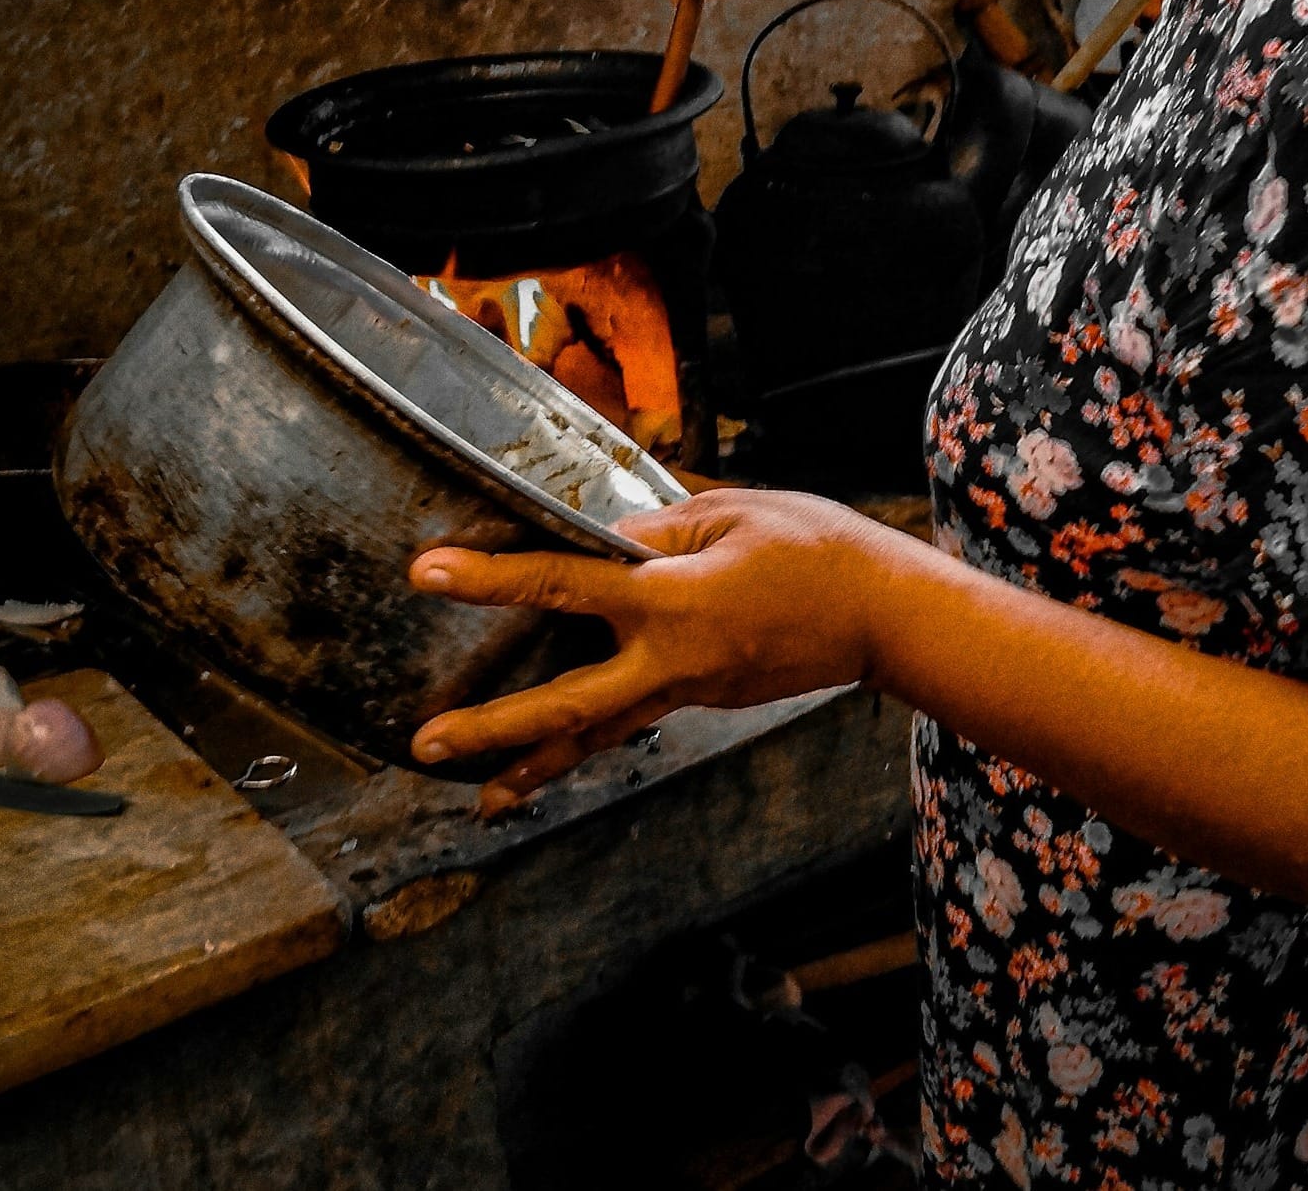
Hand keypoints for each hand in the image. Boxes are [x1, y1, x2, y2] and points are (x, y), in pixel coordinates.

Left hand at [407, 488, 890, 814]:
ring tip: (478, 798)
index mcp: (672, 599)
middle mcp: (669, 660)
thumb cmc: (815, 548)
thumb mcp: (734, 511)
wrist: (883, 616)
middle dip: (491, 724)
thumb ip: (660, 523)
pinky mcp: (700, 699)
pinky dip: (586, 747)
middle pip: (564, 703)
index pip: (563, 583)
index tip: (428, 572)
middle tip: (424, 741)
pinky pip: (630, 724)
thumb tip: (604, 533)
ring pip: (595, 733)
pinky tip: (553, 761)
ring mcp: (685, 690)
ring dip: (533, 763)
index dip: (490, 577)